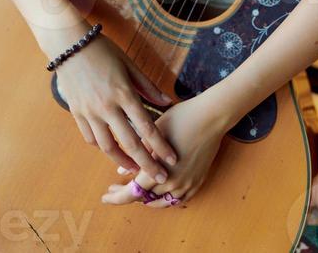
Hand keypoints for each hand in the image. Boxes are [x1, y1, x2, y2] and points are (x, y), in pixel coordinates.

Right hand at [55, 32, 177, 182]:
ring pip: (107, 147)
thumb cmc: (104, 51)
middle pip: (129, 144)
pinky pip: (90, 138)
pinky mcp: (76, 113)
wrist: (70, 45)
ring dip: (123, 161)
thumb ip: (148, 86)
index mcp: (124, 93)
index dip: (160, 146)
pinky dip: (102, 147)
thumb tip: (167, 102)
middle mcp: (107, 107)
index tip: (172, 158)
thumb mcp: (129, 65)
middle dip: (146, 164)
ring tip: (135, 169)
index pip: (146, 127)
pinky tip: (112, 150)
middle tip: (160, 177)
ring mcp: (89, 112)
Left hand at [100, 94, 224, 208]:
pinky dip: (166, 198)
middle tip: (115, 187)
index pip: (132, 193)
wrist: (212, 116)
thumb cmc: (182, 118)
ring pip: (161, 202)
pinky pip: (178, 199)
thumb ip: (139, 153)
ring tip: (136, 188)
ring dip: (147, 198)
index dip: (117, 197)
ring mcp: (187, 184)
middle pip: (145, 198)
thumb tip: (123, 170)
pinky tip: (159, 191)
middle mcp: (173, 183)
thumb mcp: (154, 131)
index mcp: (158, 170)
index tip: (105, 196)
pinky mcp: (198, 181)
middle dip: (127, 194)